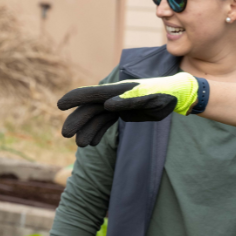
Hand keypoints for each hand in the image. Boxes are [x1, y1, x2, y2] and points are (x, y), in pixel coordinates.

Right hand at [57, 72, 201, 146]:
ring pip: (96, 117)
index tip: (59, 105)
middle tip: (66, 135)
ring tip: (80, 145)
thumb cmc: (166, 95)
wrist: (176, 95)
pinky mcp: (123, 112)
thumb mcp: (152, 99)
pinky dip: (97, 131)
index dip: (75, 98)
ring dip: (87, 130)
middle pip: (91, 108)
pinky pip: (105, 122)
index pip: (92, 94)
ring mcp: (118, 104)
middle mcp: (115, 96)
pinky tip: (91, 143)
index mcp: (119, 90)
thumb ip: (130, 102)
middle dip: (78, 120)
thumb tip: (108, 104)